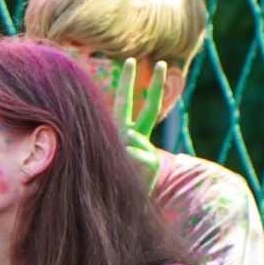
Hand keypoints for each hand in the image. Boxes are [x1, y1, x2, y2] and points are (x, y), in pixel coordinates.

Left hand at [114, 57, 165, 191]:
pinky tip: (129, 173)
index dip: (129, 82)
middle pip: (151, 107)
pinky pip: (136, 154)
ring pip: (133, 136)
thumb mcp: (102, 151)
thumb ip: (113, 137)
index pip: (127, 101)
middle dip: (156, 85)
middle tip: (161, 62)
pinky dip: (129, 161)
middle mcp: (138, 137)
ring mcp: (146, 149)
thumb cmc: (105, 177)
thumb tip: (129, 135)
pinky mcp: (151, 163)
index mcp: (124, 131)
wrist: (119, 204)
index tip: (131, 60)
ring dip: (120, 151)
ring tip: (118, 166)